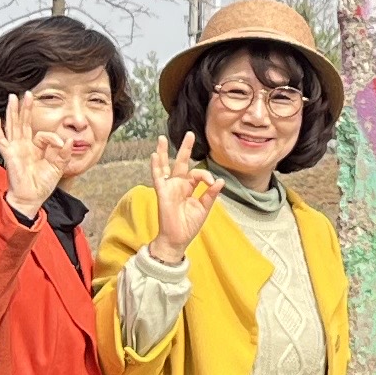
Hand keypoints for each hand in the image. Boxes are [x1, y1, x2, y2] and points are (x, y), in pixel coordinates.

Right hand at [0, 99, 85, 205]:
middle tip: (28, 93)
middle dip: (25, 108)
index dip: (53, 137)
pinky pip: (1, 140)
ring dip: (12, 111)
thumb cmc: (41, 185)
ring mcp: (14, 149)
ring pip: (12, 126)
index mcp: (34, 148)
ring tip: (12, 97)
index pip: (42, 134)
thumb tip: (69, 140)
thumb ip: (63, 153)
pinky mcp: (9, 155)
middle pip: (22, 123)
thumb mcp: (57, 166)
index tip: (63, 144)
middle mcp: (23, 146)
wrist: (31, 199)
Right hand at [145, 134, 215, 255]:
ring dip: (163, 152)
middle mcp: (178, 185)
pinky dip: (155, 166)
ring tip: (162, 138)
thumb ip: (210, 194)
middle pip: (181, 163)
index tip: (213, 183)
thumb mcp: (204, 209)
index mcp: (188, 188)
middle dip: (185, 148)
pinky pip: (158, 177)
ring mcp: (169, 188)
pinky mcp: (162, 193)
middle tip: (189, 134)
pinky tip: (154, 155)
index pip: (197, 174)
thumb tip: (220, 181)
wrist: (177, 240)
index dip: (206, 176)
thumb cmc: (188, 226)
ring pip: (165, 166)